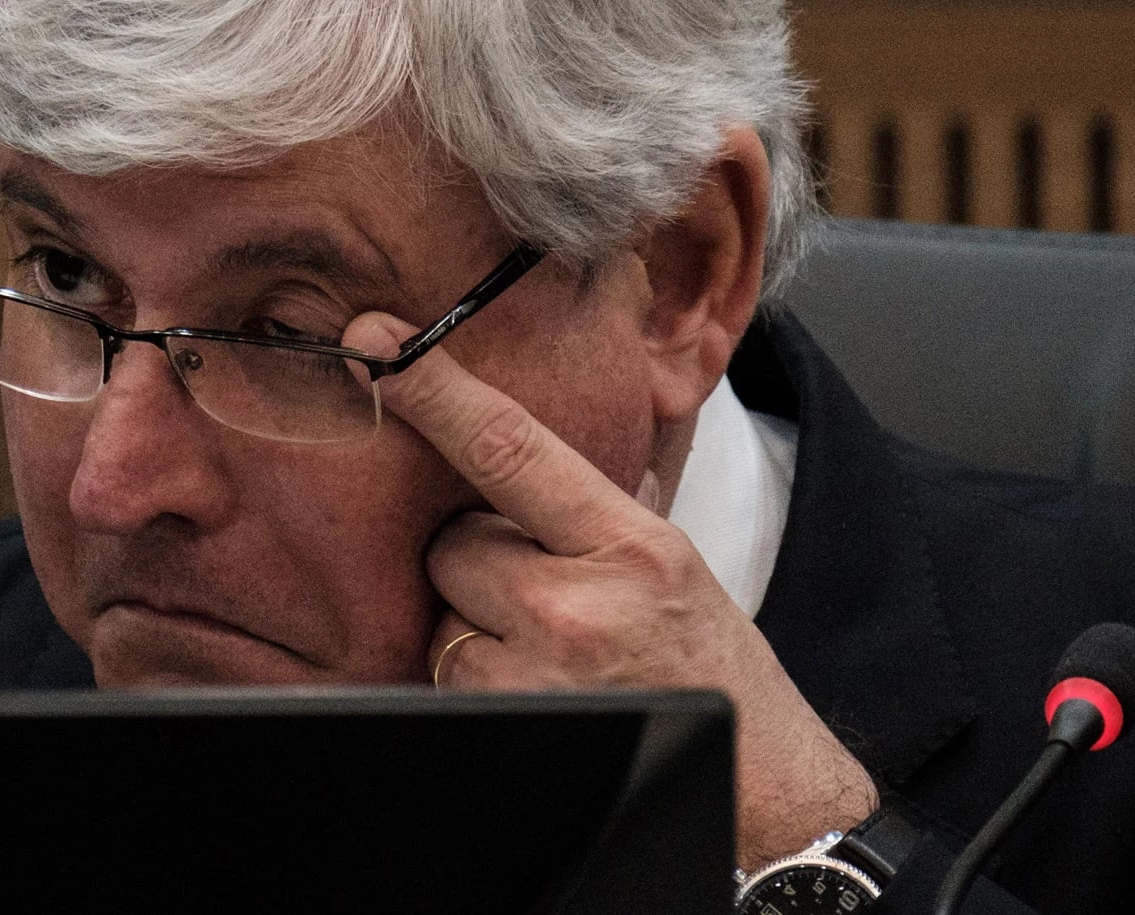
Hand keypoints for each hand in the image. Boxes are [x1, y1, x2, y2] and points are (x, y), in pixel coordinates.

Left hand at [374, 339, 879, 872]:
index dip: (435, 392)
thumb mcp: (672, 560)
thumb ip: (597, 503)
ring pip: (444, 616)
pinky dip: (479, 680)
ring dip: (479, 629)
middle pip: (454, 545)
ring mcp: (537, 677)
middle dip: (481, 563)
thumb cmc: (713, 668)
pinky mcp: (505, 726)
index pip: (508, 446)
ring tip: (554, 656)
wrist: (758, 787)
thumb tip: (514, 439)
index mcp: (628, 543)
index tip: (377, 347)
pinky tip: (540, 691)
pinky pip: (447, 679)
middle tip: (547, 596)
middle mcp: (577, 606)